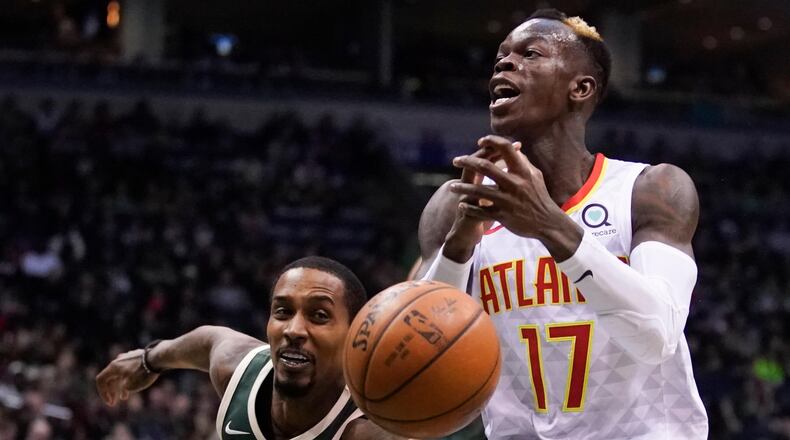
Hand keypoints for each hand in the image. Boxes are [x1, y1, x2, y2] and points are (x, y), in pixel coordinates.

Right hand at [96, 349, 159, 405]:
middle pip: (110, 377)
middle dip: (112, 391)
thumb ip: (123, 388)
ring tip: (125, 397)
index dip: (103, 393)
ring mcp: (128, 357)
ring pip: (120, 373)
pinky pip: (129, 369)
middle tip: (114, 402)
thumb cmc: (143, 372)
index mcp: (113, 366)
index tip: (110, 402)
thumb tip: (125, 386)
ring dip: (121, 386)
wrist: (159, 357)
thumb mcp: (130, 386)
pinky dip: (128, 379)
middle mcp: (119, 360)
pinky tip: (134, 385)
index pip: (100, 380)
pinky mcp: (138, 357)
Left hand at [449, 135, 581, 259]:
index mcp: (522, 171)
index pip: (506, 148)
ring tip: (452, 187)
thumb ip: (523, 161)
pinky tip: (461, 205)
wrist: (548, 222)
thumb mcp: (535, 176)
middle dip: (467, 162)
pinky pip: (480, 212)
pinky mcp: (503, 216)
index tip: (480, 141)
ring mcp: (507, 200)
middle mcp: (514, 184)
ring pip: (478, 191)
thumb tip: (514, 147)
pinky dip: (469, 208)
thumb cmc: (540, 197)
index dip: (491, 141)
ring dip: (462, 188)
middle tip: (456, 161)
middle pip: (485, 167)